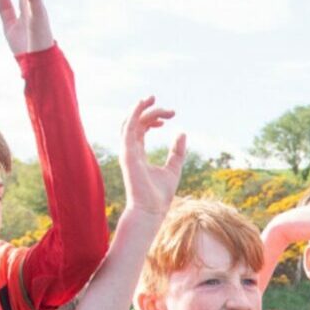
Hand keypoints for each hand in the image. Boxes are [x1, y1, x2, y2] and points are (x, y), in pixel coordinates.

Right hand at [120, 98, 183, 217]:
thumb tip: (182, 133)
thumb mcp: (174, 168)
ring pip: (130, 122)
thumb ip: (177, 152)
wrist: (151, 210)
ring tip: (153, 99)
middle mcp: (130, 150)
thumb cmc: (160, 195)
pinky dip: (135, 113)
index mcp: (138, 153)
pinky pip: (128, 127)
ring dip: (141, 108)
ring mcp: (126, 151)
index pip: (141, 129)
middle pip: (136, 123)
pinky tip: (143, 104)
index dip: (153, 118)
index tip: (170, 116)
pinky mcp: (127, 153)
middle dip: (152, 112)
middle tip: (171, 111)